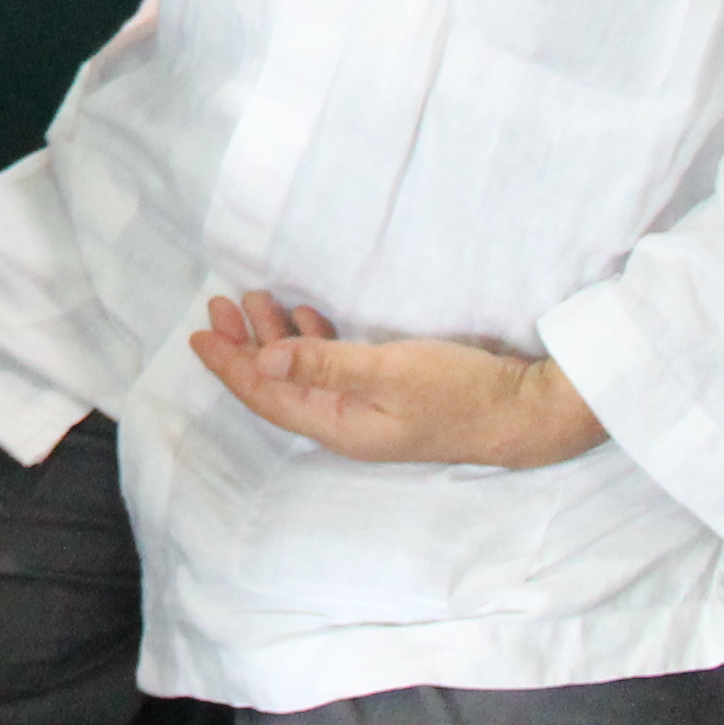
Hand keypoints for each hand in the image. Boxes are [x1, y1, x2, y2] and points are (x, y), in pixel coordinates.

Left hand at [188, 293, 606, 468]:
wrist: (526, 410)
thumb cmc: (462, 391)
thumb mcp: (390, 371)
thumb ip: (327, 364)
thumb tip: (267, 358)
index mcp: (339, 426)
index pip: (268, 396)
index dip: (230, 365)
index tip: (198, 334)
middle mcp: (346, 423)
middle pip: (279, 384)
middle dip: (245, 344)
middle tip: (221, 302)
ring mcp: (368, 410)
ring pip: (305, 372)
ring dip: (277, 336)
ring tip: (256, 298)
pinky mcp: (389, 393)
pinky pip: (333, 367)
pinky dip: (312, 341)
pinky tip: (305, 317)